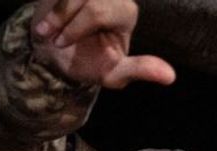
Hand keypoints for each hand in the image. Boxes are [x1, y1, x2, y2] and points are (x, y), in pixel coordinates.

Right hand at [30, 0, 175, 88]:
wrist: (52, 52)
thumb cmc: (87, 62)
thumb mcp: (113, 73)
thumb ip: (140, 70)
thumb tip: (170, 77)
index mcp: (126, 13)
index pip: (99, 11)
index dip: (75, 28)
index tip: (60, 43)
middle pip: (86, 1)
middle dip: (64, 22)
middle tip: (55, 39)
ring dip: (54, 13)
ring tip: (48, 30)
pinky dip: (49, 5)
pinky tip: (45, 20)